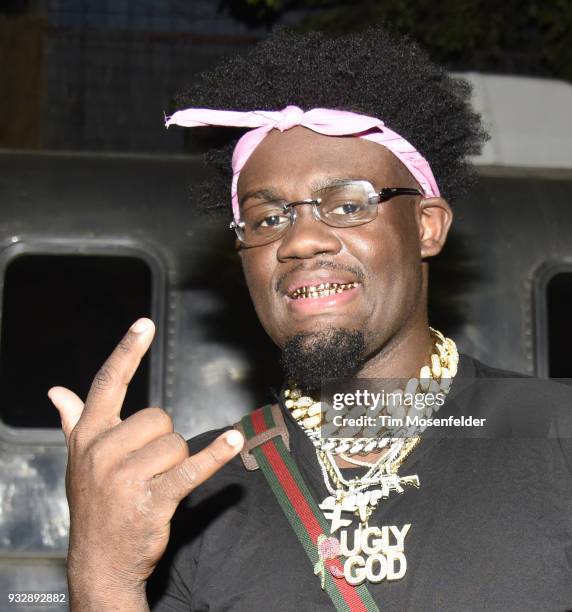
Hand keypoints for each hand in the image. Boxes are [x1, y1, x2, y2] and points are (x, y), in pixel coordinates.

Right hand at [49, 318, 242, 608]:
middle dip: (162, 441)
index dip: (127, 352)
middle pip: (158, 418)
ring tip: (154, 485)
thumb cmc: (94, 503)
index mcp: (88, 436)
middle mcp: (102, 451)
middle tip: (146, 469)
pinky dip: (214, 455)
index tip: (145, 324)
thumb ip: (74, 422)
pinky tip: (233, 441)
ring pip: (176, 443)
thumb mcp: (78, 461)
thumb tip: (57, 392)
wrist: (99, 560)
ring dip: (175, 463)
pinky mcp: (153, 499)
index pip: (108, 384)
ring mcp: (126, 476)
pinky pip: (191, 468)